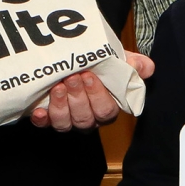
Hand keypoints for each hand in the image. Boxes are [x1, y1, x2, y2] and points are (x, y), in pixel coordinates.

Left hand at [29, 52, 153, 130]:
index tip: (89, 76)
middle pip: (85, 119)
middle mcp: (87, 118)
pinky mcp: (47, 118)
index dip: (97, 96)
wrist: (74, 60)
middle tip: (72, 78)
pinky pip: (44, 125)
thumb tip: (145, 67)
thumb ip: (133, 65)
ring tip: (57, 86)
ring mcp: (67, 119)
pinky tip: (38, 111)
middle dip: (78, 98)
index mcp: (106, 107)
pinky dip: (41, 120)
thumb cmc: (99, 64)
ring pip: (65, 124)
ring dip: (61, 106)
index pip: (106, 111)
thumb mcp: (118, 60)